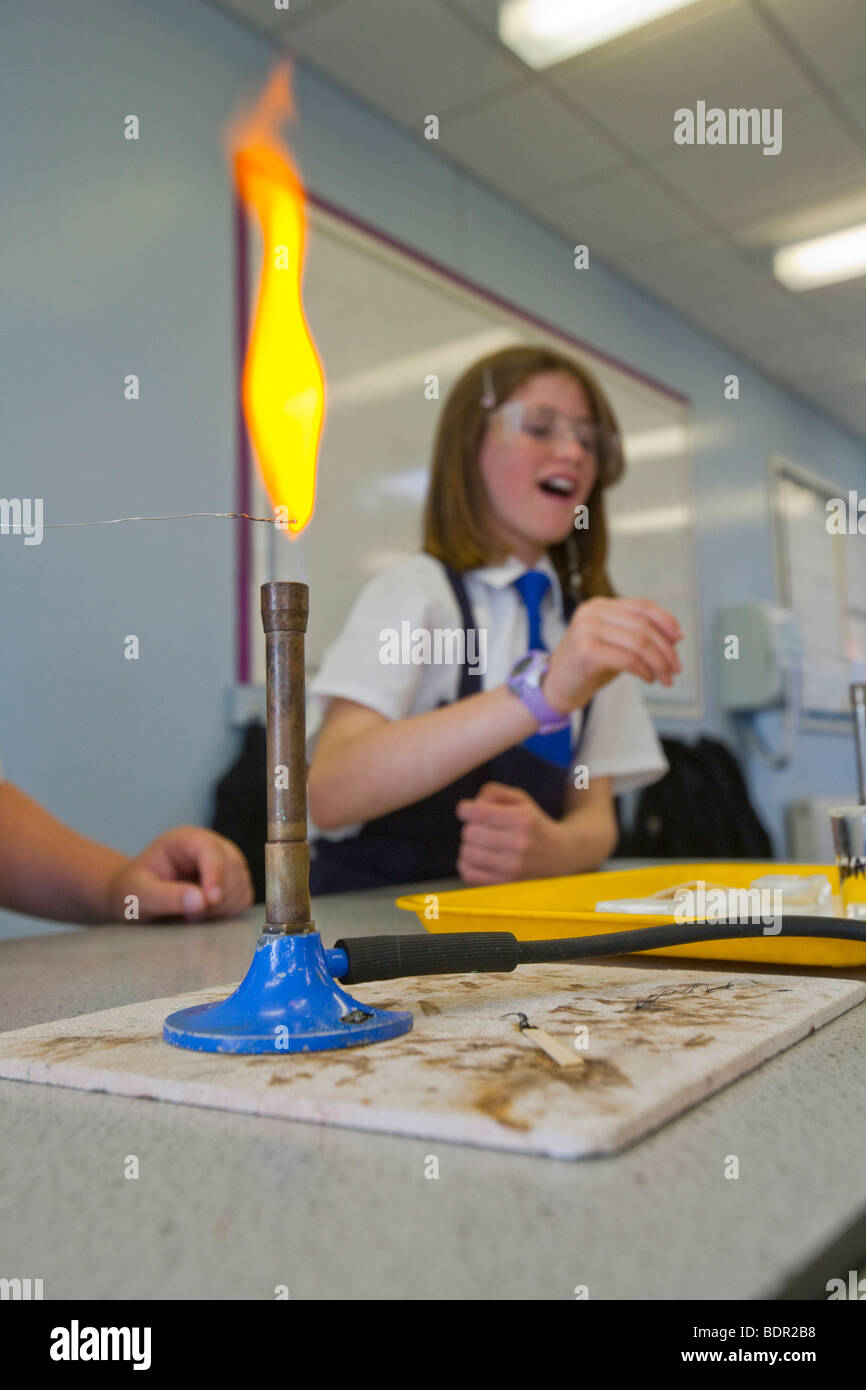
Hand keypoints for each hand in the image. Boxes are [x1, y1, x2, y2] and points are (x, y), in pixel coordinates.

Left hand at [105, 827, 253, 922]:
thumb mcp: (140, 895)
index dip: (215, 874)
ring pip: (240, 883)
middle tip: (189, 916)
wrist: (136, 898)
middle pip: (232, 866)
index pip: (210, 850)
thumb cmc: (133, 891)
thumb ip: (166, 897)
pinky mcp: (232, 883)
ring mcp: (225, 864)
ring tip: (191, 915)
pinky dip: (228, 912)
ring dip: (222, 907)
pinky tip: (205, 916)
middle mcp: (211, 847)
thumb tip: (201, 900)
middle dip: (217, 896)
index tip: (210, 900)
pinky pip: (242, 898)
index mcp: (186, 840)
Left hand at [456, 782, 565, 885]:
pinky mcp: (506, 884)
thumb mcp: (520, 800)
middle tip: (481, 829)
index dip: (465, 809)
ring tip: (480, 844)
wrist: (559, 855)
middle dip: (470, 827)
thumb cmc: (533, 824)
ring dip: (468, 846)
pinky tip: (477, 859)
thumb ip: (494, 791)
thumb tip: (471, 804)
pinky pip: (469, 874)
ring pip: (467, 854)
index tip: (467, 811)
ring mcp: (513, 867)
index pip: (478, 812)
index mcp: (523, 819)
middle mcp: (519, 844)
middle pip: (469, 832)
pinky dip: (466, 865)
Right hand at [542, 596, 681, 713]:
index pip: (642, 606)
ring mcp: (587, 629)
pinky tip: (649, 679)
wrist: (556, 687)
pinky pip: (627, 659)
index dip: (666, 621)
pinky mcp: (585, 650)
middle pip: (644, 626)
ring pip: (639, 643)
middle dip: (666, 649)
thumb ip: (637, 635)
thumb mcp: (614, 644)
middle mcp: (592, 612)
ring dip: (659, 663)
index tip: (680, 638)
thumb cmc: (588, 667)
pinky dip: (644, 670)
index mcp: (600, 605)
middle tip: (676, 669)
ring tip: (666, 678)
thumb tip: (674, 637)